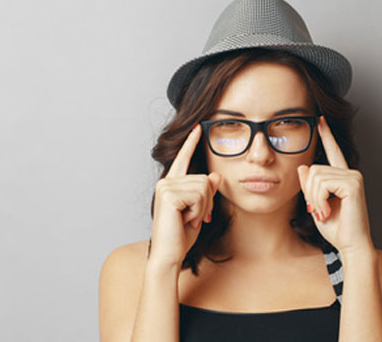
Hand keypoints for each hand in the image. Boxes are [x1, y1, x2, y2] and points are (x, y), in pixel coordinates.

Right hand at [149, 124, 221, 265]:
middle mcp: (166, 182)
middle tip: (196, 218)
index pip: (184, 159)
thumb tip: (216, 175)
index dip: (191, 143)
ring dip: (203, 208)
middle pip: (204, 179)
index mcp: (172, 184)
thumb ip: (206, 193)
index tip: (198, 127)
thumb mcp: (200, 211)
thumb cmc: (182, 235)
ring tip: (189, 220)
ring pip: (203, 187)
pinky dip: (199, 211)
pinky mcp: (168, 194)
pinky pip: (199, 196)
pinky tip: (186, 221)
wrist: (169, 255)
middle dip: (207, 202)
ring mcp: (165, 187)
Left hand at [297, 116, 373, 253]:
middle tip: (319, 211)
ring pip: (316, 176)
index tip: (320, 120)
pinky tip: (328, 212)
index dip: (326, 136)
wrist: (350, 245)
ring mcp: (353, 177)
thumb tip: (303, 167)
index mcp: (343, 178)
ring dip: (314, 199)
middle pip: (314, 169)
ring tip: (324, 213)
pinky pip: (322, 184)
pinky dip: (320, 200)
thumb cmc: (337, 229)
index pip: (333, 152)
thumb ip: (310, 186)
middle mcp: (350, 174)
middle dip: (310, 193)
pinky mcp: (353, 184)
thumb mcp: (316, 205)